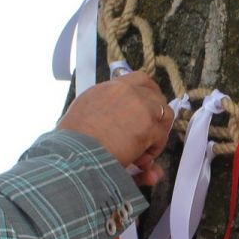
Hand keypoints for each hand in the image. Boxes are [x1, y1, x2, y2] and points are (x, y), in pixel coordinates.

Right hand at [57, 71, 174, 186]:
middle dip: (157, 115)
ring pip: (165, 113)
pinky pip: (161, 136)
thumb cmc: (73, 141)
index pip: (138, 79)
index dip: (148, 95)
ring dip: (158, 132)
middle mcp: (126, 91)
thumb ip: (105, 114)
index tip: (148, 109)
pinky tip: (140, 159)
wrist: (75, 152)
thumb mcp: (85, 117)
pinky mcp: (148, 124)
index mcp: (109, 88)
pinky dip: (154, 149)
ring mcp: (140, 106)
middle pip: (156, 95)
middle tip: (150, 133)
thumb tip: (116, 125)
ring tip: (145, 149)